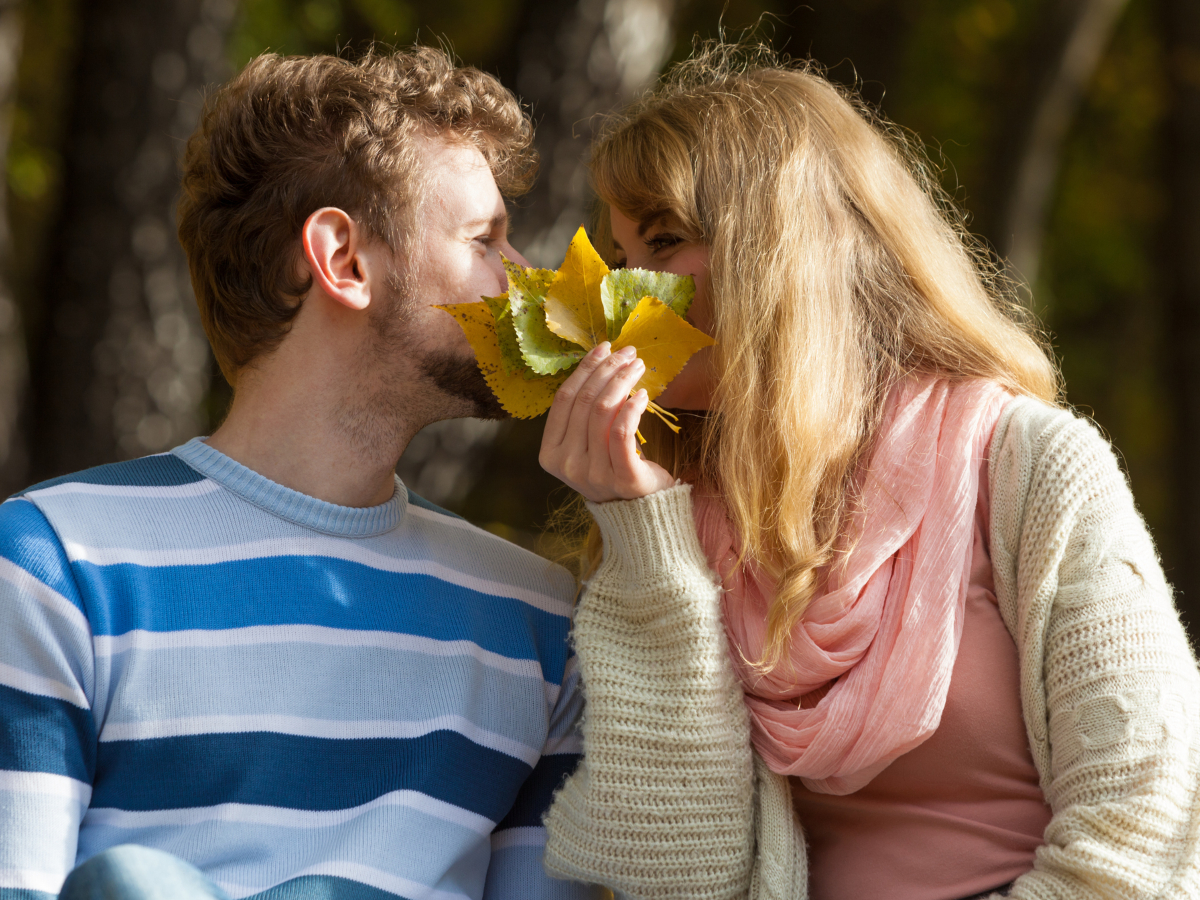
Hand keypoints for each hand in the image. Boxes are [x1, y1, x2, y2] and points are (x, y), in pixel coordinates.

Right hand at [540, 342, 676, 502]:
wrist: (640, 514)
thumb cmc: (614, 469)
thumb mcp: (588, 444)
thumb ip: (584, 414)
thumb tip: (598, 362)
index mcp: (551, 454)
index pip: (564, 400)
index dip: (584, 369)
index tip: (604, 348)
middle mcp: (566, 465)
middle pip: (585, 401)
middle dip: (608, 369)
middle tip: (628, 352)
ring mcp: (592, 474)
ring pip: (603, 411)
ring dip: (623, 381)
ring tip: (638, 367)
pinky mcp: (622, 478)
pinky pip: (623, 432)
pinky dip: (633, 407)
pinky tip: (643, 394)